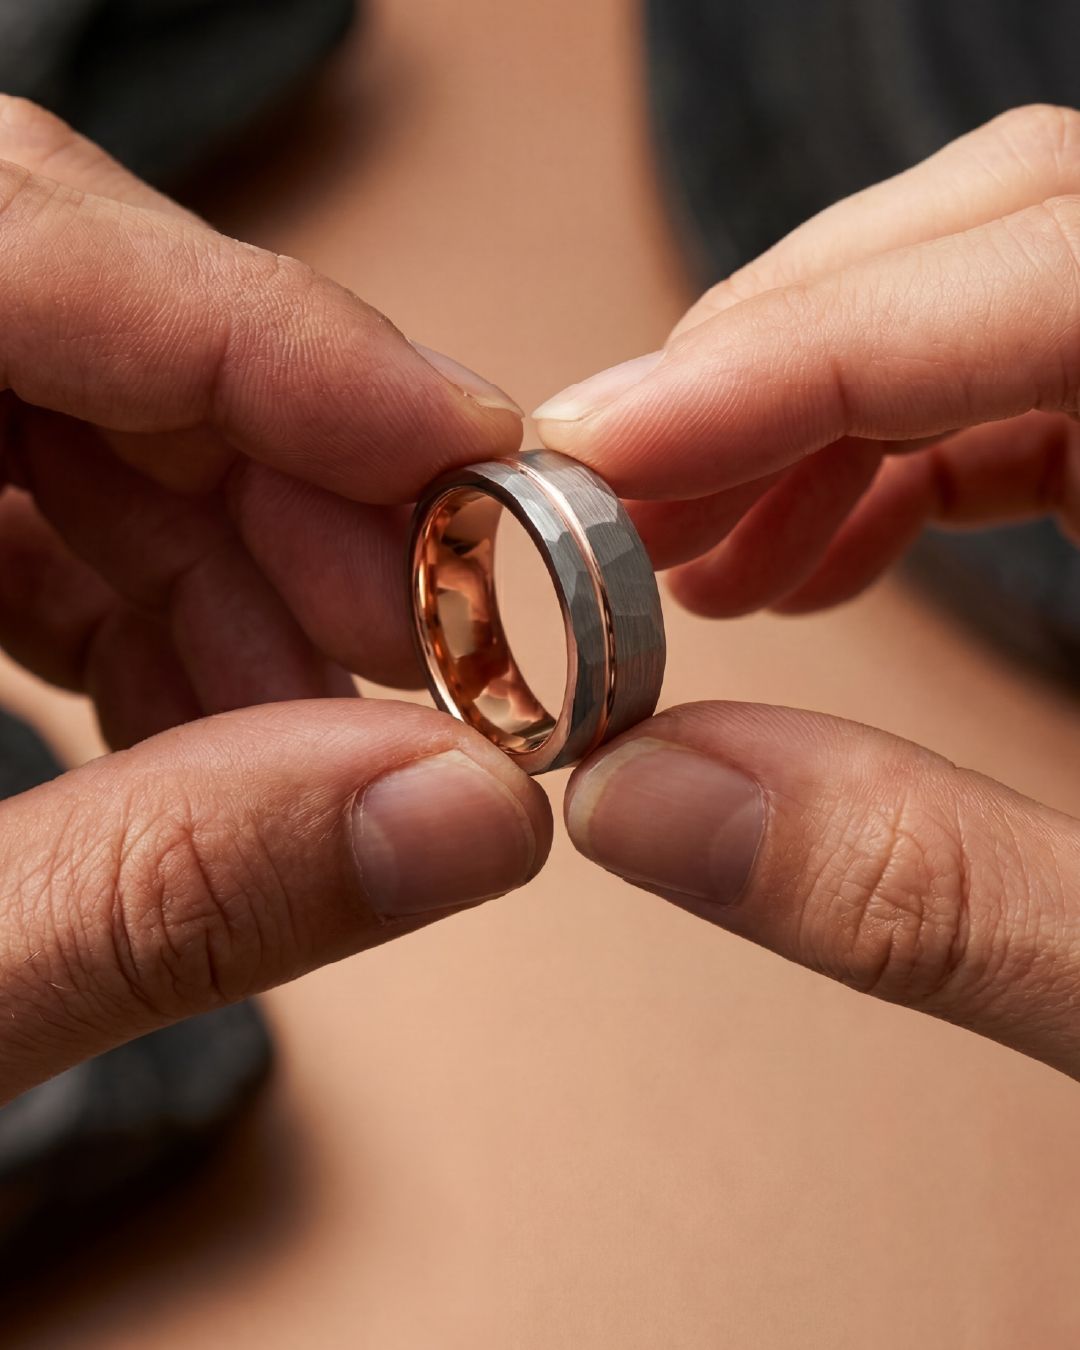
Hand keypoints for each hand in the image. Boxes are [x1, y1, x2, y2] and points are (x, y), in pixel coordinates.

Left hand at [0, 98, 549, 1101]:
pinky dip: (156, 609)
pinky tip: (219, 725)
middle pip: (59, 306)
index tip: (448, 442)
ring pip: (66, 411)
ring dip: (238, 559)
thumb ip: (167, 899)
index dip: (256, 329)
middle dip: (278, 466)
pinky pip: (25, 509)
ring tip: (330, 717)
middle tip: (416, 620)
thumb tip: (454, 815)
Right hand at [535, 104, 1079, 1078]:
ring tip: (695, 563)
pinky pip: (1025, 388)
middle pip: (1013, 231)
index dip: (794, 350)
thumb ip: (924, 889)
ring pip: (996, 296)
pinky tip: (804, 566)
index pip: (1052, 278)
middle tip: (619, 502)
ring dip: (811, 412)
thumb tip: (644, 802)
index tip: (607, 445)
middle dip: (777, 356)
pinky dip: (884, 460)